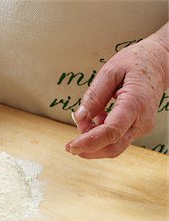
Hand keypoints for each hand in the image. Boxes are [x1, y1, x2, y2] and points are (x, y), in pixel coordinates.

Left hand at [66, 23, 167, 158]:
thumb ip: (94, 94)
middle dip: (88, 149)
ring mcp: (141, 126)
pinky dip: (100, 135)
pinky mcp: (137, 128)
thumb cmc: (137, 63)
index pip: (112, 131)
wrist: (159, 63)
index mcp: (135, 103)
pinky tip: (96, 118)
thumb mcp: (110, 71)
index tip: (72, 146)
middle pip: (113, 147)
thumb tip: (80, 116)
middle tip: (70, 144)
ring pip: (114, 146)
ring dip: (93, 140)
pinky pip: (116, 138)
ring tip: (86, 119)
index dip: (89, 142)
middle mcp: (141, 120)